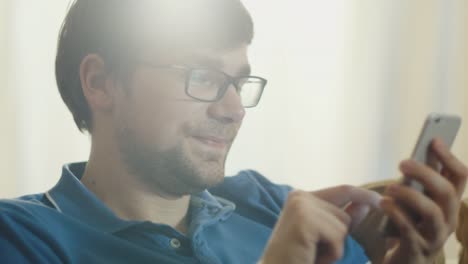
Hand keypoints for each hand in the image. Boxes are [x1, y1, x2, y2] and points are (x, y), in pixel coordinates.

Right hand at [260, 185, 380, 263]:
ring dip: (333, 248)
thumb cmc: (298, 258)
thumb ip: (342, 219)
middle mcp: (299, 196)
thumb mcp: (324, 237)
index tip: (381, 201)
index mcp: (301, 197)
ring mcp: (301, 206)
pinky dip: (330, 254)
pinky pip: (337, 237)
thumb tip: (365, 204)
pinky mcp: (304, 220)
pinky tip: (310, 257)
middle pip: (344, 214)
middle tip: (313, 251)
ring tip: (311, 254)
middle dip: (338, 238)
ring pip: (342, 226)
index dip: (365, 196)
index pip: (343, 190)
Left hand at [381, 138, 467, 262]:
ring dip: (410, 195)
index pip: (460, 177)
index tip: (433, 139)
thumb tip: (421, 152)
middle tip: (402, 163)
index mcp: (450, 204)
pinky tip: (383, 204)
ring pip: (433, 212)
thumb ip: (419, 181)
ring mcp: (435, 237)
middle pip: (448, 192)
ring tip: (389, 188)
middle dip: (426, 174)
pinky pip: (410, 230)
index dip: (449, 157)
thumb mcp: (414, 201)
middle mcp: (448, 220)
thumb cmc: (407, 225)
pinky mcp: (417, 250)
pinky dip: (396, 214)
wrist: (402, 262)